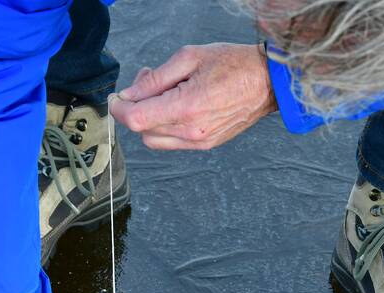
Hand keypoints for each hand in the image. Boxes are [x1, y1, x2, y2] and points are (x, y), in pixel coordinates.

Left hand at [109, 42, 277, 150]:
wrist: (267, 82)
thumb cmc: (234, 64)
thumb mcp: (189, 58)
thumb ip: (155, 79)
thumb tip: (130, 95)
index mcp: (186, 107)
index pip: (136, 119)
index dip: (119, 109)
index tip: (116, 98)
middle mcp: (191, 131)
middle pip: (142, 130)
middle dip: (136, 107)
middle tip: (147, 82)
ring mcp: (199, 141)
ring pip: (155, 140)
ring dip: (150, 119)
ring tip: (164, 93)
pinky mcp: (206, 144)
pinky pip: (172, 142)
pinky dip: (165, 126)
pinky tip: (176, 105)